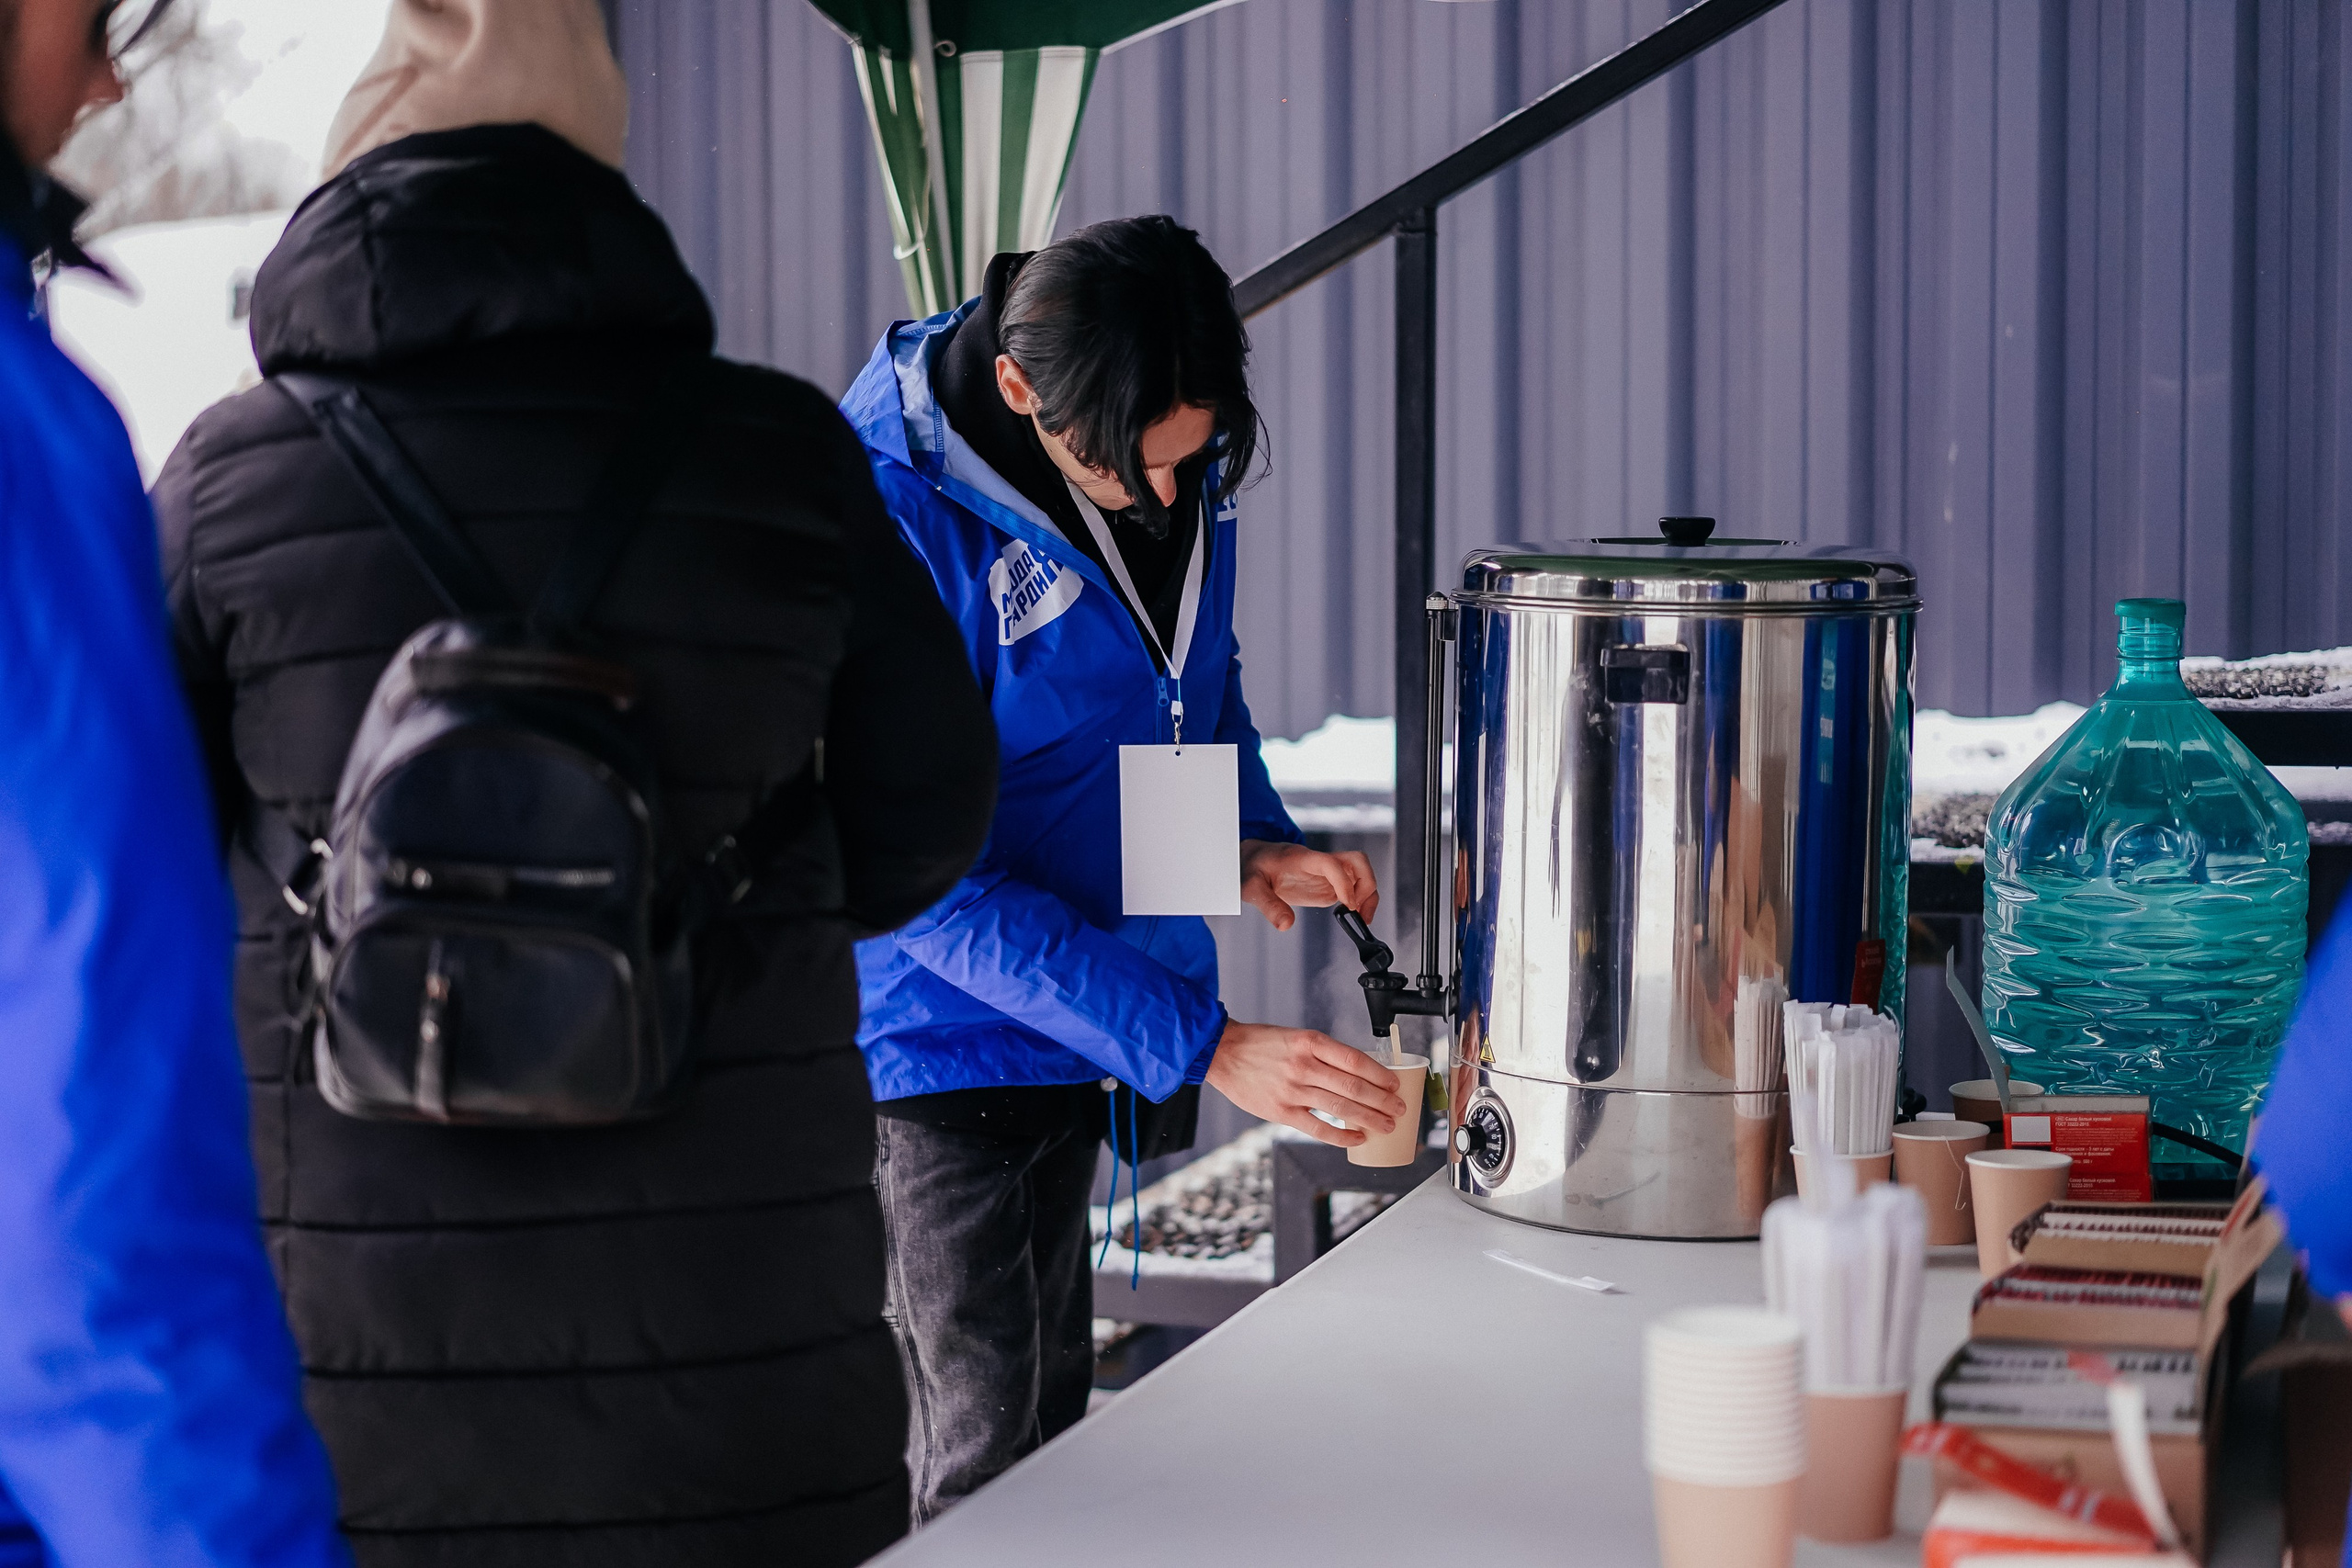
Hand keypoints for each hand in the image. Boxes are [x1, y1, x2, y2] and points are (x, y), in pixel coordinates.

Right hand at [1206, 1020, 1406, 1146]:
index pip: (1356, 1060)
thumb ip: (1324, 1054)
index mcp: (1310, 1042)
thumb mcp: (1297, 1038)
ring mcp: (1292, 1090)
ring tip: (1387, 1125)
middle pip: (1354, 1086)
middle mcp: (1304, 1065)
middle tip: (1399, 1109)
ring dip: (1370, 1119)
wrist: (1222, 1051)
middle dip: (1383, 1101)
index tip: (1395, 1085)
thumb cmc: (1261, 1043)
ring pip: (1341, 1107)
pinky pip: (1319, 1128)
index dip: (1380, 1075)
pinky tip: (1357, 1138)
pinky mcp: (1281, 1112)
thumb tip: (1358, 1074)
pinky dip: (1342, 1135)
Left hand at [1239, 840, 1377, 932]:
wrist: (1251, 859)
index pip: (1332, 863)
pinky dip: (1360, 901)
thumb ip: (1268, 905)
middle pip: (1358, 861)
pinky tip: (1353, 917)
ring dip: (1368, 894)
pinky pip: (1353, 888)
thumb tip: (1285, 925)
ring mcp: (1326, 873)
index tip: (1347, 905)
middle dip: (1366, 884)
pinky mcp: (1327, 884)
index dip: (1344, 882)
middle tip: (1358, 911)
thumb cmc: (1251, 868)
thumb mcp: (1252, 887)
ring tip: (1361, 918)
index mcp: (1302, 859)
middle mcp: (1320, 863)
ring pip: (1360, 873)